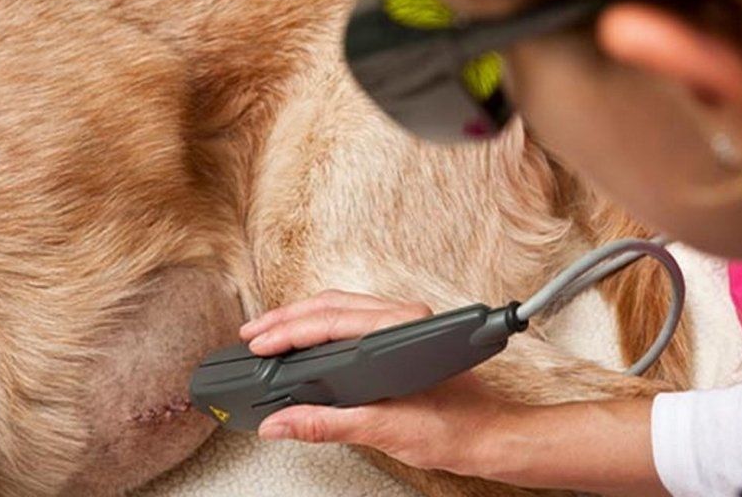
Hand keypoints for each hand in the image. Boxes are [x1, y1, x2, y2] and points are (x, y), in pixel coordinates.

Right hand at [238, 290, 520, 475]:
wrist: (489, 436)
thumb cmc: (454, 428)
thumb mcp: (382, 430)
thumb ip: (326, 424)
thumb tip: (280, 423)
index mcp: (401, 330)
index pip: (331, 321)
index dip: (288, 332)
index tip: (259, 345)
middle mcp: (404, 318)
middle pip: (331, 305)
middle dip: (286, 318)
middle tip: (252, 334)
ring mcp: (403, 324)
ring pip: (341, 308)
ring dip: (302, 319)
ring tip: (269, 334)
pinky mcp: (401, 336)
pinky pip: (353, 320)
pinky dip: (321, 328)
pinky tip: (305, 341)